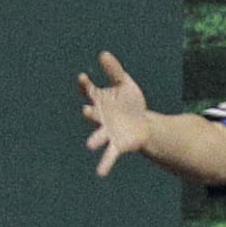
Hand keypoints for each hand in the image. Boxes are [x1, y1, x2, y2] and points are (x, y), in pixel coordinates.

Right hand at [80, 51, 150, 176]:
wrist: (143, 124)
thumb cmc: (130, 102)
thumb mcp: (125, 84)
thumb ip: (115, 71)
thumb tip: (103, 53)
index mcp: (100, 101)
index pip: (89, 92)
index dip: (85, 85)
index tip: (82, 77)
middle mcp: (100, 117)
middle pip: (92, 115)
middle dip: (90, 114)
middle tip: (86, 111)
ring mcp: (106, 132)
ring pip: (98, 136)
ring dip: (94, 140)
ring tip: (90, 146)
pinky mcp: (116, 145)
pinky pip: (109, 155)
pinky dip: (105, 164)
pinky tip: (100, 173)